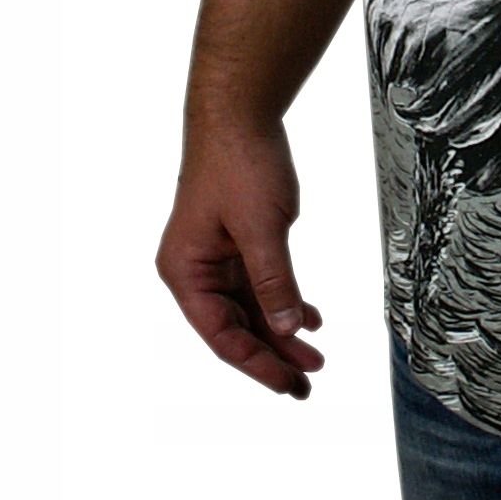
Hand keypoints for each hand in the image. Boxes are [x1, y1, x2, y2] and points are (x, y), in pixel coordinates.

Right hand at [155, 124, 325, 398]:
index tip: (289, 382)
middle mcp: (195, 270)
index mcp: (185, 272)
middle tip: (307, 385)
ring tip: (315, 359)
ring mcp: (216, 257)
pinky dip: (285, 301)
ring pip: (250, 309)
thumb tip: (288, 330)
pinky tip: (311, 320)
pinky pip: (260, 284)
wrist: (240, 114)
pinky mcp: (238, 243)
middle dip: (272, 356)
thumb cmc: (239, 164)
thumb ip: (274, 282)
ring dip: (282, 332)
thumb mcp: (261, 228)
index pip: (221, 334)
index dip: (257, 362)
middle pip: (234, 328)